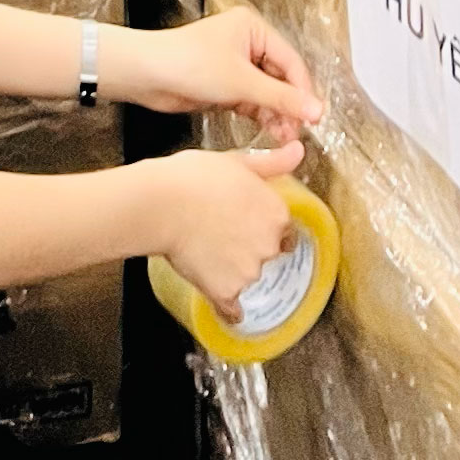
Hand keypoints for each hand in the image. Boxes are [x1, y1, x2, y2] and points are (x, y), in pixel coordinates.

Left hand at [127, 4, 322, 133]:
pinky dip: (263, 117)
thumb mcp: (241, 82)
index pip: (291, 61)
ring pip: (268, 94)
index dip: (304, 91)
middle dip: (290, 106)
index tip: (315, 117)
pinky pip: (253, 103)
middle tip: (299, 131)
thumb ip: (281, 98)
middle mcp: (246, 44)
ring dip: (278, 115)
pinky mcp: (225, 86)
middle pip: (282, 79)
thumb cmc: (186, 62)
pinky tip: (272, 133)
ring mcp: (235, 66)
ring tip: (286, 136)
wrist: (147, 75)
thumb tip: (316, 110)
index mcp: (253, 29)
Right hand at [153, 145, 304, 316]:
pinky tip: (216, 294)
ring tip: (207, 251)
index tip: (244, 221)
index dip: (263, 224)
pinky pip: (232, 307)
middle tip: (221, 232)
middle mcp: (269, 246)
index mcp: (276, 214)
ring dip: (234, 272)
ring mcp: (249, 272)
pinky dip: (226, 306)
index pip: (283, 229)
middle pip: (267, 253)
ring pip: (248, 277)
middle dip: (249, 247)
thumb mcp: (235, 160)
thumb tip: (299, 151)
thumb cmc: (193, 177)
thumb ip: (272, 162)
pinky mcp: (227, 291)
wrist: (160, 203)